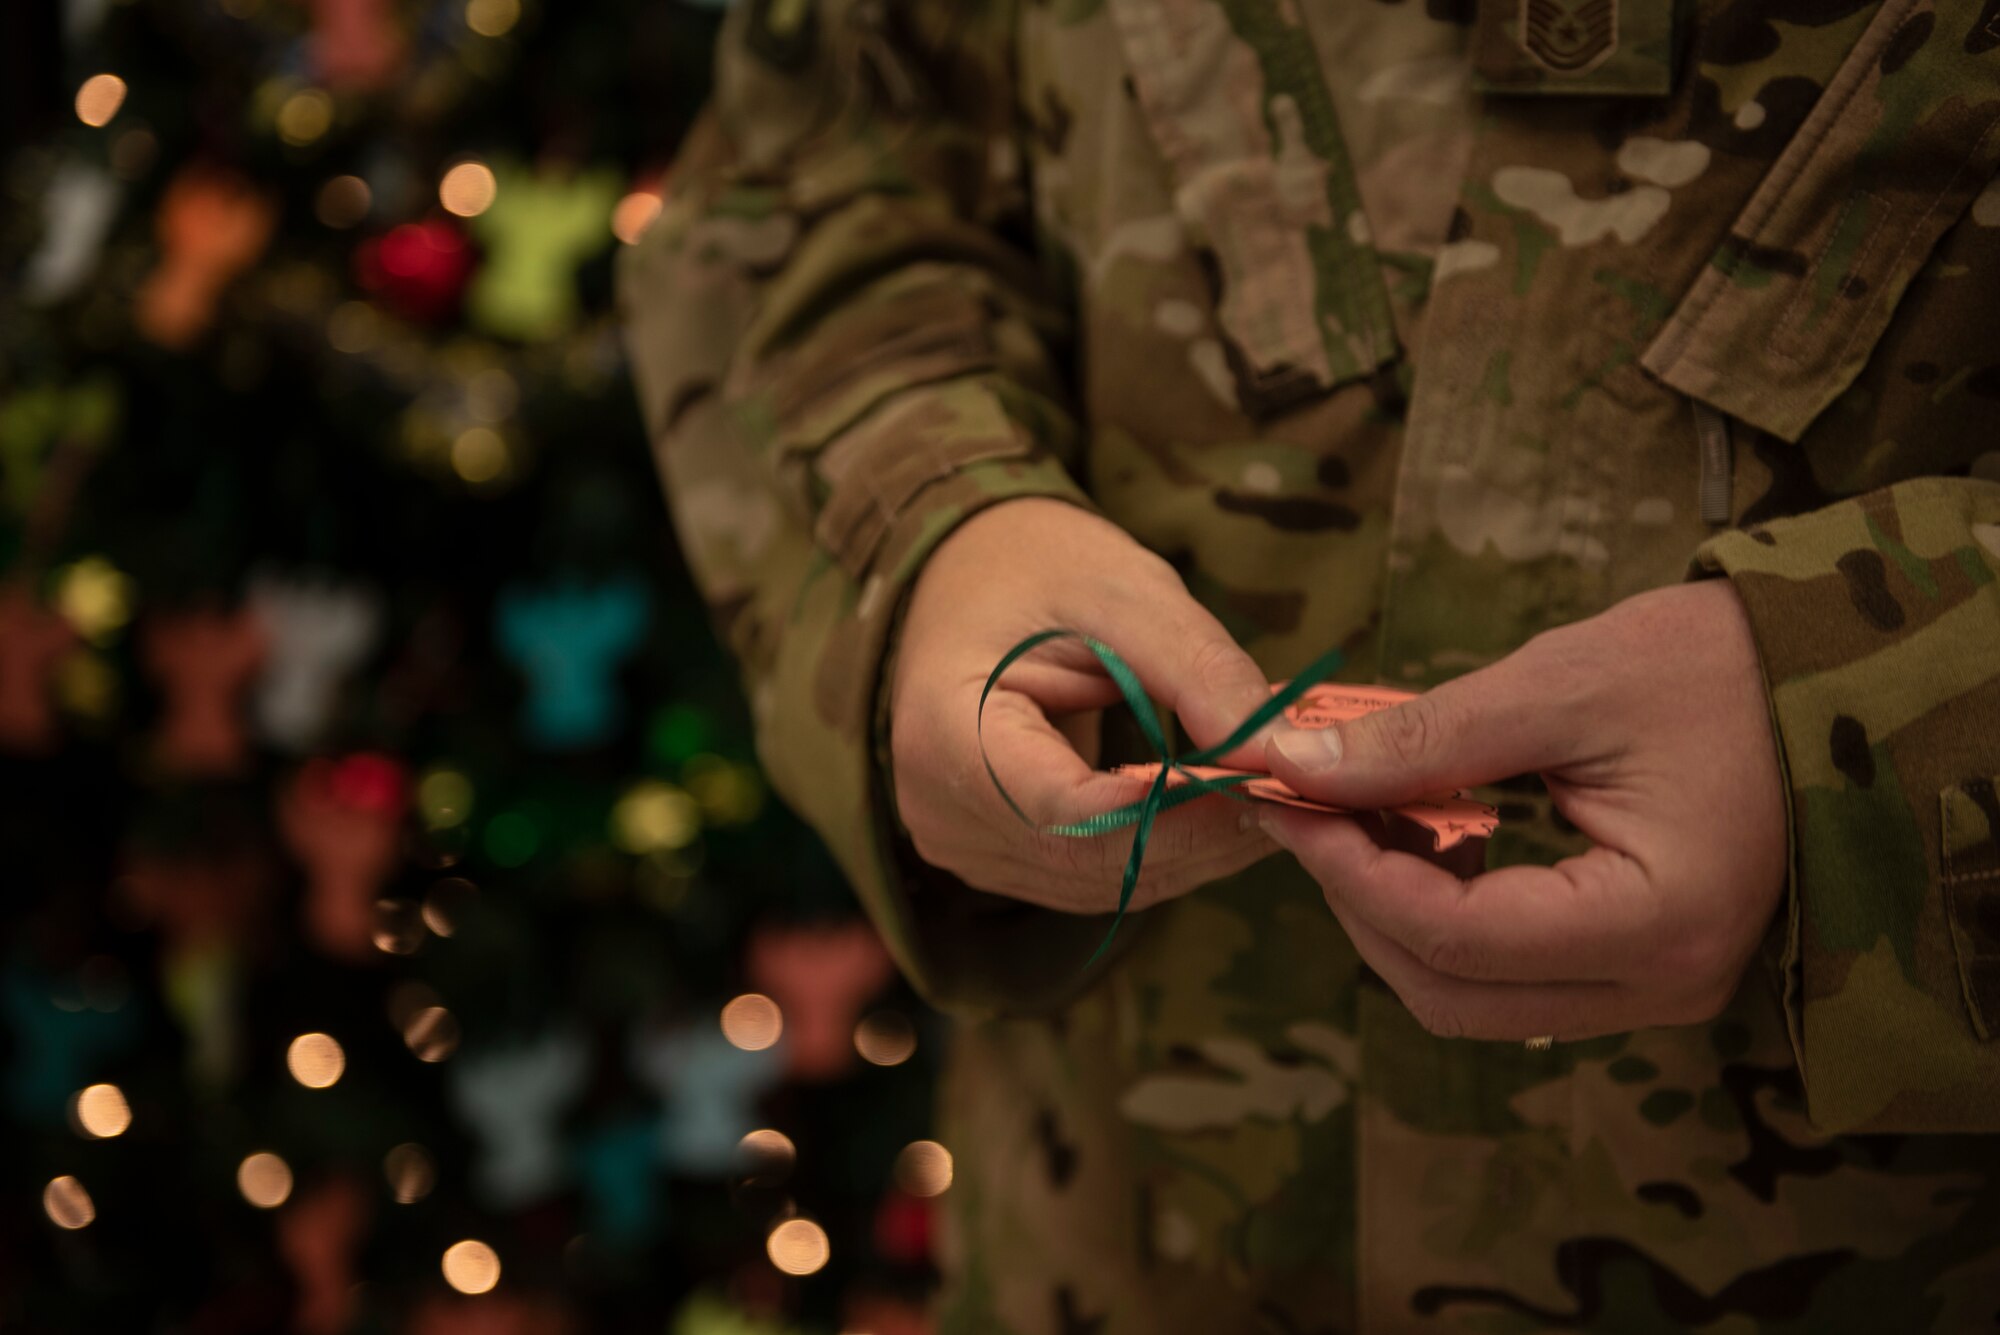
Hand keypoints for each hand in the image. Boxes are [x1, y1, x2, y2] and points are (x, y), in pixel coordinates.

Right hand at [890, 498, 1277, 911]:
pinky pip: (1088, 877)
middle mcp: (937, 810)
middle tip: (1298, 794)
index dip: (1178, 810)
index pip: (1071, 811)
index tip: (1270, 781)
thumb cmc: (1035, 568)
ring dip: (1192, 851)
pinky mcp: (993, 855)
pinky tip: (1218, 812)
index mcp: (944, 731)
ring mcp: (960, 844)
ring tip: (1271, 798)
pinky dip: (1161, 851)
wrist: (963, 579)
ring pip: (1099, 883)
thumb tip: (1283, 754)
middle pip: (1089, 860)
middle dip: (1202, 835)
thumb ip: (1200, 671)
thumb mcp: (1124, 591)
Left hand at [1260, 581, 1787, 1039]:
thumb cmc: (1716, 666)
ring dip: (1393, 915)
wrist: (1829, 673)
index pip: (1456, 939)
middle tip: (1302, 805)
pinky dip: (1442, 914)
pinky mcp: (1638, 967)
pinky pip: (1511, 974)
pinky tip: (1411, 831)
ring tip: (1347, 813)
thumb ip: (1424, 739)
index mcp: (1657, 924)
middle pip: (1452, 996)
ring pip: (1473, 999)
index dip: (1348, 871)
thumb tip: (1296, 765)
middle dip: (1358, 902)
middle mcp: (1660, 986)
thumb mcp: (1562, 686)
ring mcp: (1654, 990)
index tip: (1282, 794)